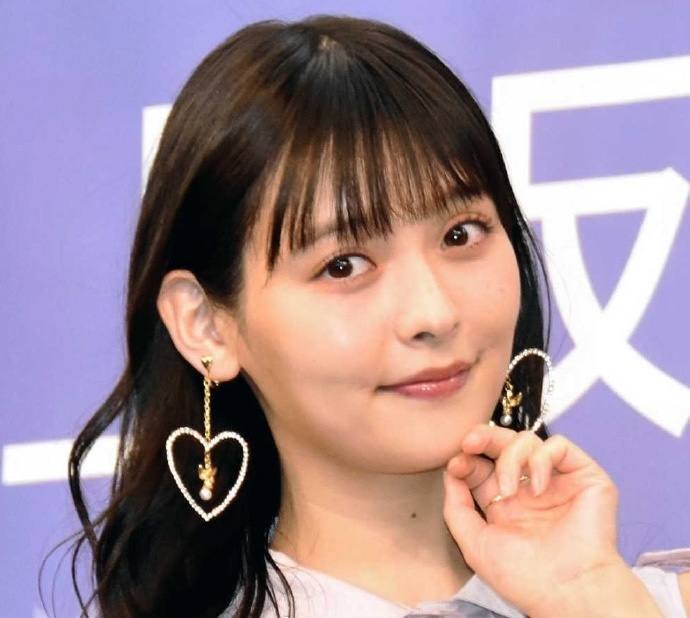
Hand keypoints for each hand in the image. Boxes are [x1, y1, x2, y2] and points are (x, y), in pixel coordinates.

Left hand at [443, 425, 658, 617]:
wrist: (569, 592)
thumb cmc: (526, 578)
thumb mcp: (475, 544)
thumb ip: (457, 509)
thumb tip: (450, 475)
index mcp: (506, 506)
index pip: (482, 467)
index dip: (467, 460)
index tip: (456, 465)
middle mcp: (529, 490)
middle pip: (503, 445)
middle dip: (483, 437)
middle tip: (469, 442)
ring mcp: (556, 482)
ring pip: (527, 441)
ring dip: (510, 458)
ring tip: (509, 490)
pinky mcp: (584, 476)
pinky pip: (559, 446)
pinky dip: (542, 459)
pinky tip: (537, 488)